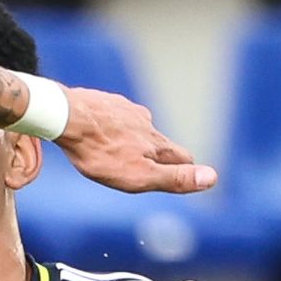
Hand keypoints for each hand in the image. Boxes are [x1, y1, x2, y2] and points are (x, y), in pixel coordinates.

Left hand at [57, 87, 216, 195]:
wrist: (68, 117)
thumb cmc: (101, 152)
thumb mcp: (139, 175)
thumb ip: (174, 178)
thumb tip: (212, 178)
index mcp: (157, 143)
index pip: (183, 158)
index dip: (184, 170)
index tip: (183, 177)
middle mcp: (146, 123)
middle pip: (160, 143)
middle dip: (159, 156)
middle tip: (152, 168)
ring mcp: (125, 110)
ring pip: (137, 128)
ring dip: (134, 139)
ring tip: (120, 150)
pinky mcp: (105, 103)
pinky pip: (114, 117)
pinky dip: (112, 126)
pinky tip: (100, 131)